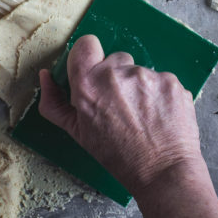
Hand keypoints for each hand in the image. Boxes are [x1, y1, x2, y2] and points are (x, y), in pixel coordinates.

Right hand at [38, 35, 203, 195]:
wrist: (162, 173)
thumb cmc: (118, 156)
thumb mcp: (78, 133)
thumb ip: (55, 103)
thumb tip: (46, 75)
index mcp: (88, 85)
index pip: (85, 44)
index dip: (89, 57)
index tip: (95, 73)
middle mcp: (116, 74)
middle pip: (115, 59)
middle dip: (116, 77)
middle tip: (121, 106)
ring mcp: (146, 75)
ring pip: (139, 71)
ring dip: (139, 87)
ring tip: (142, 115)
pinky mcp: (171, 80)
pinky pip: (161, 79)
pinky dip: (159, 94)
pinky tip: (159, 115)